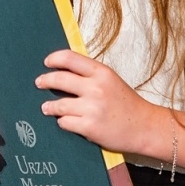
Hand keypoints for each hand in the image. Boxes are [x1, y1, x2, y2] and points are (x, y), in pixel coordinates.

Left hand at [37, 49, 169, 154]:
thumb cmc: (127, 104)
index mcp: (102, 73)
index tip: (47, 62)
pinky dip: (62, 122)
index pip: (70, 58)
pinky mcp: (89, 127)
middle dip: (45, 81)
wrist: (145, 127)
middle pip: (59, 79)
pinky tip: (64, 121)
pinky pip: (65, 122)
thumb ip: (90, 74)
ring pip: (58, 104)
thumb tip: (64, 69)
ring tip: (46, 107)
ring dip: (49, 106)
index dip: (54, 58)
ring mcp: (91, 108)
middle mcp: (96, 88)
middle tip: (39, 83)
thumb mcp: (111, 80)